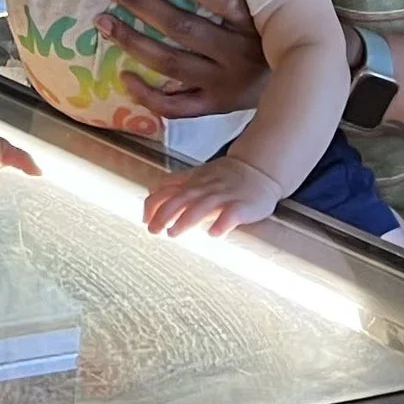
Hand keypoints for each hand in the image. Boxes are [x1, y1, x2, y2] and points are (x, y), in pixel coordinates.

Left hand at [98, 0, 266, 120]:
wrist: (298, 86)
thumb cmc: (265, 34)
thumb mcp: (261, 6)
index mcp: (250, 25)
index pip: (225, 1)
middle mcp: (237, 55)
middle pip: (182, 27)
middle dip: (140, 3)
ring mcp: (224, 84)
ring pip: (171, 62)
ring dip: (132, 41)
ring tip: (104, 22)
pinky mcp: (215, 106)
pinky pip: (176, 106)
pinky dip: (147, 95)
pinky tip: (124, 76)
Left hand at [144, 152, 281, 237]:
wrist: (259, 170)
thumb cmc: (224, 177)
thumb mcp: (196, 176)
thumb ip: (175, 184)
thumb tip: (151, 194)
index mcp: (193, 181)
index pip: (168, 189)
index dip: (154, 204)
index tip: (144, 220)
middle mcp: (205, 187)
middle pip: (181, 198)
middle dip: (164, 214)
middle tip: (153, 230)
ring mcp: (224, 196)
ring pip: (202, 206)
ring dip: (186, 219)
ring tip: (173, 233)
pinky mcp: (243, 205)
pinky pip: (231, 213)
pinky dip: (222, 223)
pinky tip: (214, 234)